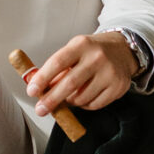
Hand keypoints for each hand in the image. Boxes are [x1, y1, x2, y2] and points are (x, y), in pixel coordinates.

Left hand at [22, 31, 137, 119]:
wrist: (122, 50)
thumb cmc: (92, 52)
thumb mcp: (74, 50)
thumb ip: (57, 68)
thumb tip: (39, 89)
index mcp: (81, 44)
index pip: (58, 62)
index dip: (43, 78)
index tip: (32, 91)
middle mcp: (97, 57)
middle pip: (70, 83)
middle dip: (51, 99)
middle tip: (40, 109)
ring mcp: (109, 72)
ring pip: (81, 98)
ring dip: (69, 102)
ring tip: (67, 97)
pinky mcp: (118, 87)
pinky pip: (94, 105)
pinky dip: (84, 105)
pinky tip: (83, 97)